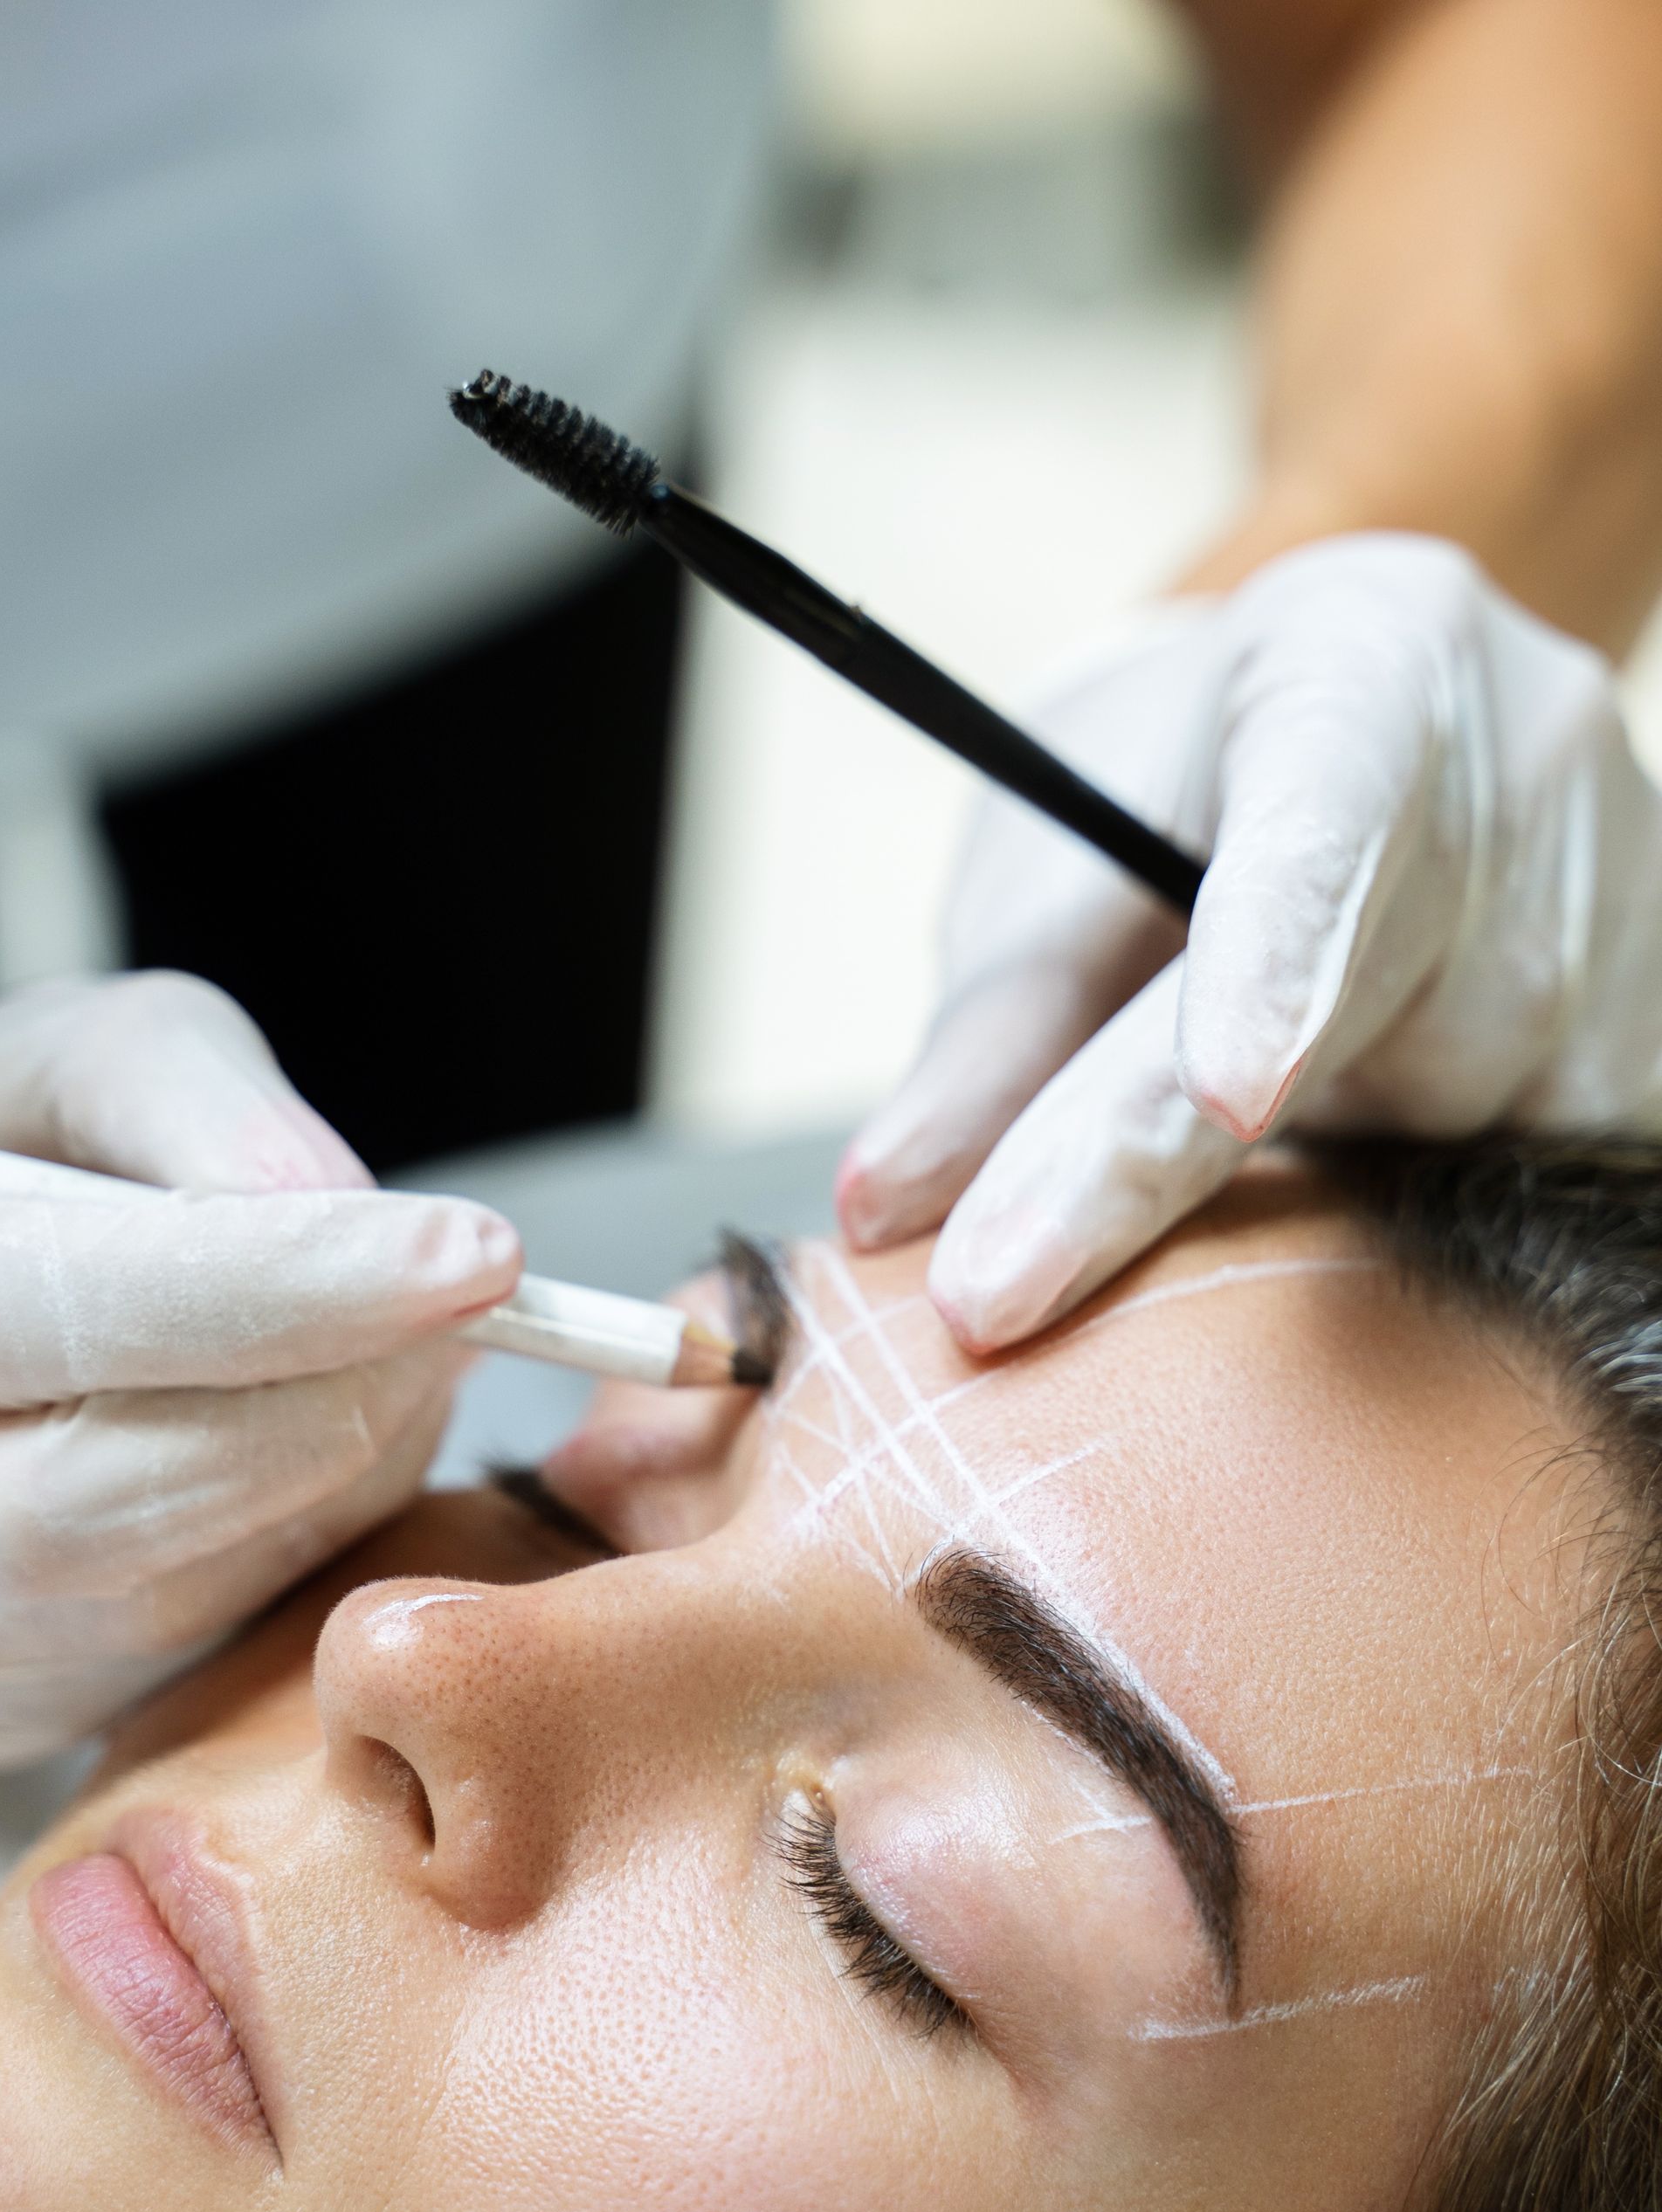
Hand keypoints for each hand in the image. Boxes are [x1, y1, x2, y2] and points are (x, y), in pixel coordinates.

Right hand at [0, 973, 520, 1762]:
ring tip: (400, 1331)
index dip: (295, 1288)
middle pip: (146, 1489)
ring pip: (203, 1582)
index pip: (87, 1310)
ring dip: (355, 1452)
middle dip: (350, 1387)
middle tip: (474, 1286)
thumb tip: (333, 1203)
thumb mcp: (80, 1068)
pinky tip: (333, 1422)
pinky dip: (319, 1523)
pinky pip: (222, 1634)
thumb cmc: (21, 1158)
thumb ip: (194, 1105)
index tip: (476, 1255)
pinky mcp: (36, 1694)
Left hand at [838, 533, 1661, 1346]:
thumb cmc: (1164, 797)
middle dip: (1166, 1158)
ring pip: (1464, 1110)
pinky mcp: (1661, 1004)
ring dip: (1317, 1168)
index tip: (1224, 1105)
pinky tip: (1353, 1145)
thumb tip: (885, 1212)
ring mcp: (1622, 874)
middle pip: (1373, 1003)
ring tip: (1241, 1114)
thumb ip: (985, 1038)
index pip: (1326, 820)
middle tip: (990, 1296)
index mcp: (1361, 657)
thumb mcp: (1053, 871)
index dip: (1275, 966)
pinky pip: (1540, 1155)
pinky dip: (1420, 1189)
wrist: (1333, 735)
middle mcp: (1527, 749)